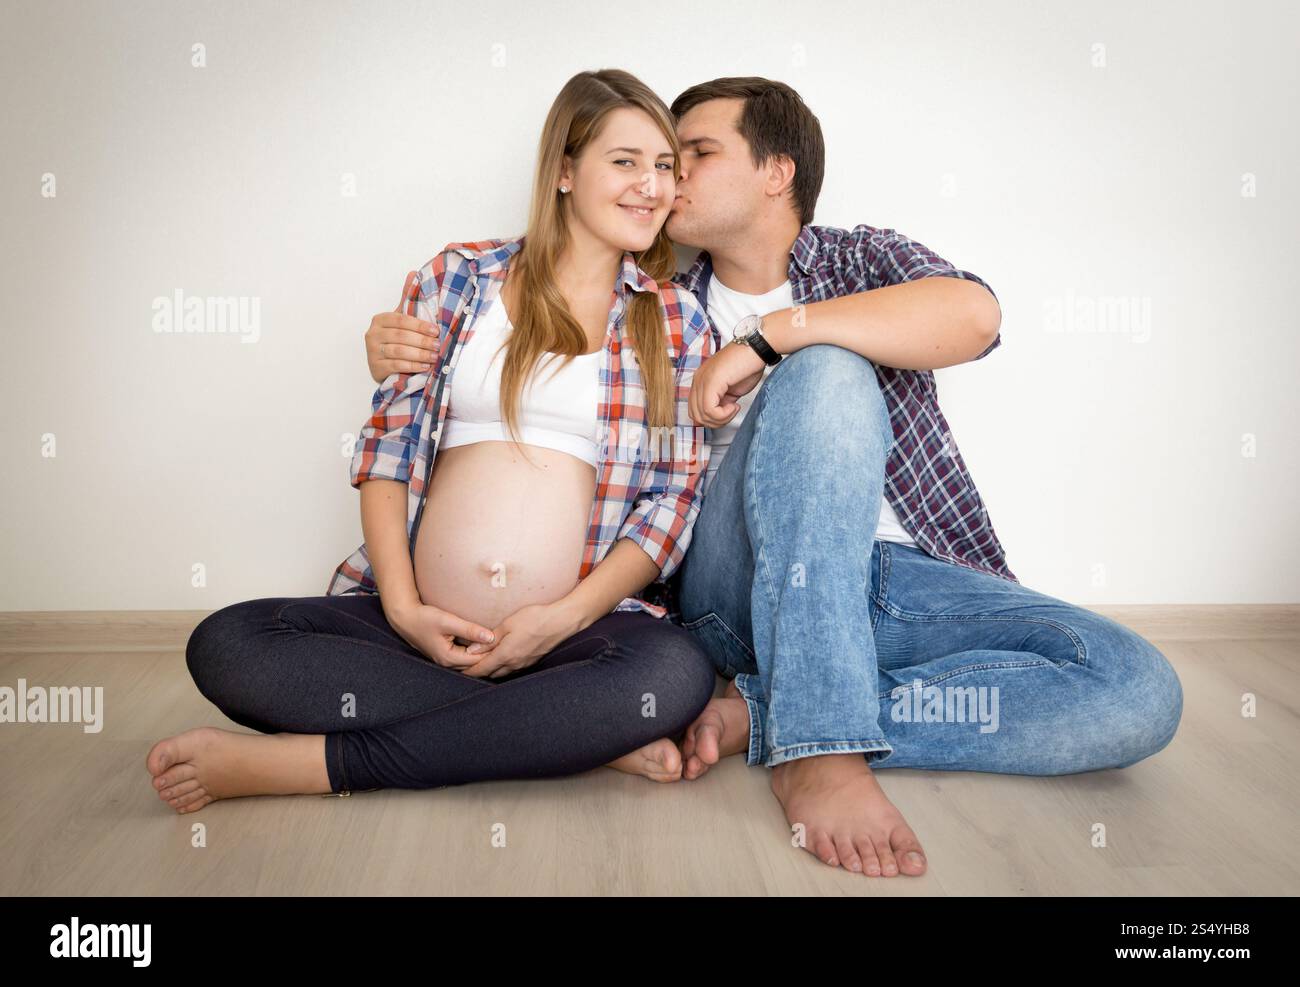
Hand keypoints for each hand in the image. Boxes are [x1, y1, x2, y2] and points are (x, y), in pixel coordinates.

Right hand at [365, 310, 437, 382]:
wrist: (382, 364)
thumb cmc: (394, 341)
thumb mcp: (399, 323)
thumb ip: (406, 306)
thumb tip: (413, 286)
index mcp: (380, 320)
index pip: (401, 320)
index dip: (419, 325)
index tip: (435, 331)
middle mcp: (373, 334)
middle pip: (401, 335)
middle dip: (422, 340)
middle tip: (437, 345)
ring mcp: (373, 351)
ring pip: (399, 351)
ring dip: (419, 354)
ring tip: (434, 356)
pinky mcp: (376, 367)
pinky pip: (396, 365)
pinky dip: (412, 366)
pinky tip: (424, 366)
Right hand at [386, 601, 497, 670]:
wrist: (405, 618)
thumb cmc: (424, 618)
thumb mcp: (448, 621)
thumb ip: (469, 629)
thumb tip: (491, 637)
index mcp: (449, 658)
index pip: (478, 661)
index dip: (492, 652)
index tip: (506, 643)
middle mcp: (448, 663)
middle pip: (475, 664)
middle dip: (490, 655)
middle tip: (507, 644)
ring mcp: (446, 660)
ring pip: (470, 661)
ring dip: (482, 654)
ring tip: (499, 644)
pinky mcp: (445, 653)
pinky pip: (464, 656)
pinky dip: (474, 651)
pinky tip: (484, 642)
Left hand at [458, 602, 583, 679]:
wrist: (561, 621)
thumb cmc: (535, 618)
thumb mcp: (508, 624)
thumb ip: (489, 639)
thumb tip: (472, 651)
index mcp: (506, 655)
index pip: (482, 669)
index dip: (469, 671)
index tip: (458, 671)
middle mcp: (514, 664)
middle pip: (491, 674)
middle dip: (478, 671)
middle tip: (467, 666)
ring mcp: (525, 664)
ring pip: (503, 672)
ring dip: (491, 670)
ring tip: (482, 662)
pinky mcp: (533, 660)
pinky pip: (513, 668)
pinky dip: (503, 666)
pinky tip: (502, 658)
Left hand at [689, 341, 766, 427]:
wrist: (757, 349)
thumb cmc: (747, 365)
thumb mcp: (729, 390)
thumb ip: (720, 402)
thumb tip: (716, 417)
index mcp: (700, 381)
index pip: (694, 410)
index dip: (711, 419)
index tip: (727, 414)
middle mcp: (698, 379)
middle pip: (696, 415)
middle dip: (715, 422)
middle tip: (730, 414)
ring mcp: (702, 380)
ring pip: (702, 415)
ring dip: (721, 418)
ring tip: (734, 409)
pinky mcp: (711, 382)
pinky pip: (710, 410)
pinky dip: (723, 414)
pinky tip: (734, 406)